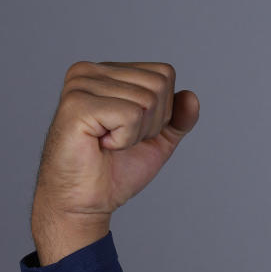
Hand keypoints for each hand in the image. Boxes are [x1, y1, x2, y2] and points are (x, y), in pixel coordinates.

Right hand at [31, 60, 198, 253]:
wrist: (87, 200)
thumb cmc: (115, 169)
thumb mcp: (157, 140)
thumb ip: (178, 118)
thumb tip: (192, 97)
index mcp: (108, 72)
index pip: (164, 73)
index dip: (162, 112)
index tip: (132, 131)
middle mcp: (91, 71)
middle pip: (159, 84)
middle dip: (152, 123)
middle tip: (120, 140)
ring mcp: (81, 84)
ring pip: (147, 100)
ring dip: (136, 134)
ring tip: (110, 143)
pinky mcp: (77, 103)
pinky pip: (130, 115)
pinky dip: (125, 139)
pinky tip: (102, 144)